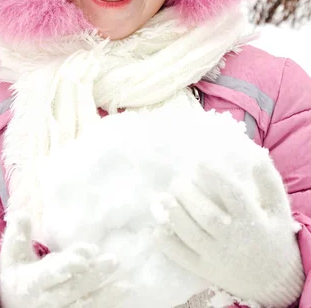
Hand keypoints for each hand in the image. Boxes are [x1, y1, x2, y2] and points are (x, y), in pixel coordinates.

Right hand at [0, 212, 129, 307]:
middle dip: (93, 276)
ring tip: (126, 284)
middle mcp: (45, 301)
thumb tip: (21, 213)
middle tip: (113, 261)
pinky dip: (106, 304)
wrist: (8, 304)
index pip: (49, 274)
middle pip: (72, 289)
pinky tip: (122, 293)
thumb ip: (18, 233)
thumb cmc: (14, 272)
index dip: (67, 266)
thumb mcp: (11, 253)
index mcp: (29, 283)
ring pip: (83, 304)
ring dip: (105, 294)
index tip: (85, 257)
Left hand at [152, 160, 303, 307]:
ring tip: (163, 198)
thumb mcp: (278, 208)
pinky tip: (158, 230)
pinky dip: (168, 245)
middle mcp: (234, 239)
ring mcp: (218, 256)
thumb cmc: (274, 236)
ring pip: (192, 235)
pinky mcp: (207, 270)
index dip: (215, 175)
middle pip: (207, 215)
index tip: (200, 161)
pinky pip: (184, 258)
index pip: (232, 195)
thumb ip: (268, 181)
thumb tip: (256, 155)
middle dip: (187, 195)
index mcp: (252, 220)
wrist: (277, 281)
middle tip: (177, 181)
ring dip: (175, 215)